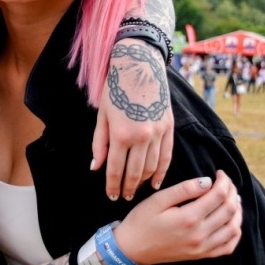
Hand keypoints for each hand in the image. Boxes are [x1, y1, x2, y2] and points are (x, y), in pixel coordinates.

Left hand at [93, 39, 173, 199]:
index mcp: (121, 134)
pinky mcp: (169, 127)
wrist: (140, 65)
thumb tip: (95, 168)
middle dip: (128, 188)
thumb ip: (99, 144)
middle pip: (134, 172)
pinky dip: (162, 172)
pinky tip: (156, 182)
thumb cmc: (115, 89)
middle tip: (124, 198)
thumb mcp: (102, 116)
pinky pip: (167, 156)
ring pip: (152, 167)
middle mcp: (142, 136)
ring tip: (136, 190)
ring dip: (143, 182)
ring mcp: (158, 132)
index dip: (112, 186)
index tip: (111, 196)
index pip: (115, 169)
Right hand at [113, 170, 242, 264]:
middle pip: (229, 210)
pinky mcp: (201, 255)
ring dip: (237, 211)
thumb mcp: (158, 200)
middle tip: (226, 183)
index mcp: (188, 218)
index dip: (224, 181)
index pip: (219, 196)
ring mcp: (202, 248)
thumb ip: (184, 189)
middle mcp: (199, 235)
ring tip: (231, 198)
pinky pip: (228, 247)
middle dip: (232, 192)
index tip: (219, 173)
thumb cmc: (141, 221)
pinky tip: (231, 222)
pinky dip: (235, 233)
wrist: (131, 249)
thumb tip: (207, 181)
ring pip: (233, 228)